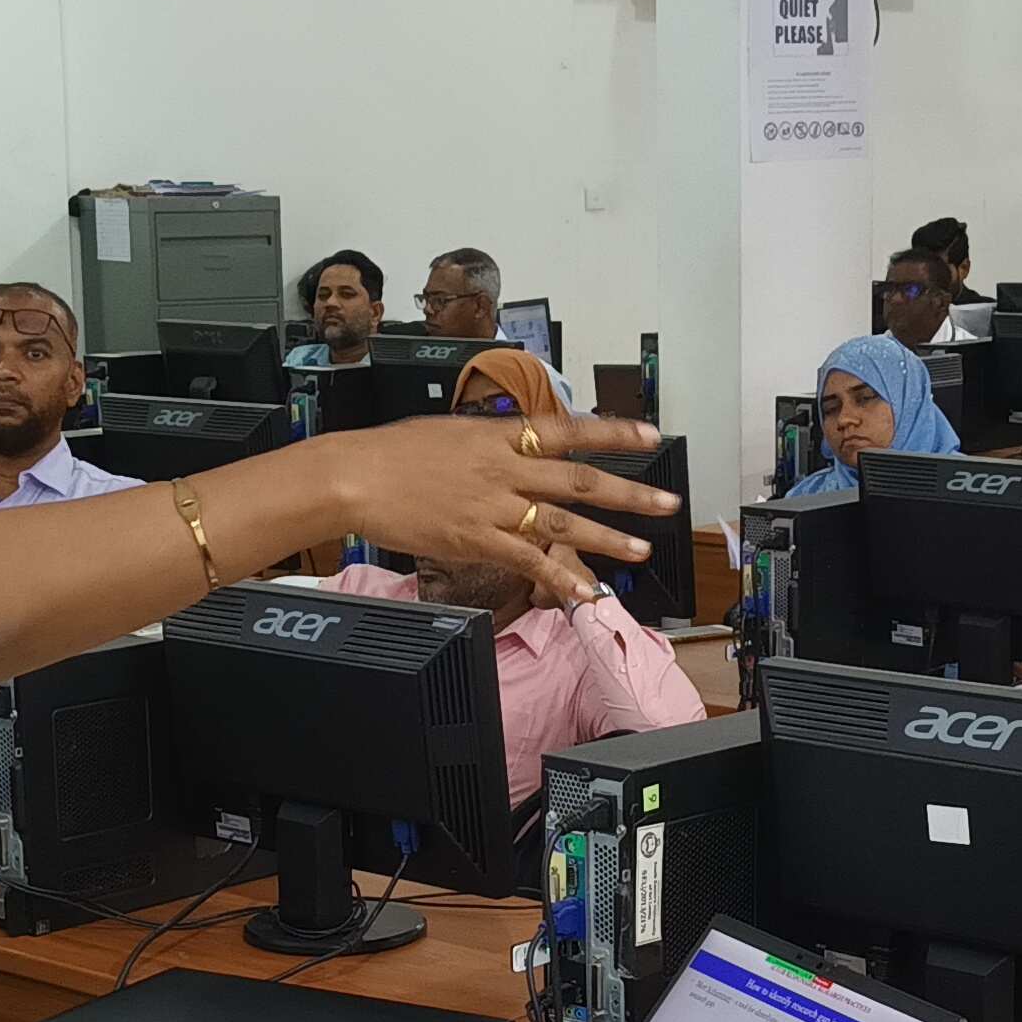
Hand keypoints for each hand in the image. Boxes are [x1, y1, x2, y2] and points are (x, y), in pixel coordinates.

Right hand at [320, 415, 678, 605]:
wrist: (354, 476)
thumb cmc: (392, 454)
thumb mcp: (450, 431)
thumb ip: (490, 442)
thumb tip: (514, 446)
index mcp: (499, 435)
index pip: (569, 429)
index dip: (614, 433)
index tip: (650, 437)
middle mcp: (505, 468)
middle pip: (580, 480)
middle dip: (629, 492)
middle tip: (667, 502)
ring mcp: (494, 505)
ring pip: (564, 523)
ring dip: (608, 538)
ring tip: (642, 549)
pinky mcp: (477, 539)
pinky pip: (529, 561)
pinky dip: (561, 578)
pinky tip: (586, 591)